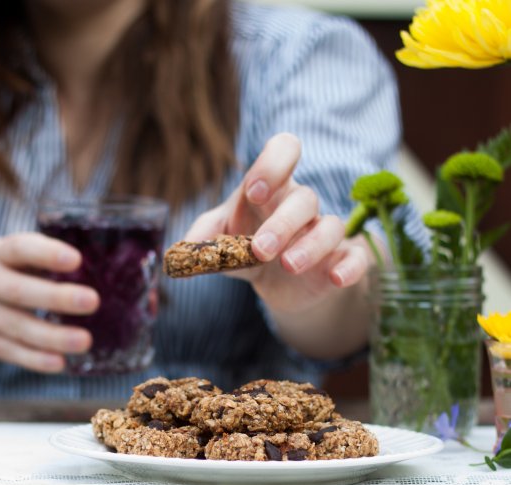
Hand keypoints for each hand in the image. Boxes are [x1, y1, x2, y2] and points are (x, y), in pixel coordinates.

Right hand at [0, 233, 99, 372]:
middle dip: (56, 298)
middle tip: (93, 301)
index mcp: (1, 253)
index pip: (20, 248)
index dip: (46, 253)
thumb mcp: (29, 258)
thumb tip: (125, 270)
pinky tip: (60, 363)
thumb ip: (61, 259)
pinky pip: (11, 352)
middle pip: (18, 291)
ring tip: (85, 341)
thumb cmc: (19, 273)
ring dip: (52, 336)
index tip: (76, 259)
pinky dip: (36, 359)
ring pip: (17, 326)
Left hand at [185, 133, 369, 313]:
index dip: (273, 164)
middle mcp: (301, 206)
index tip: (253, 191)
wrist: (281, 283)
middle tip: (260, 249)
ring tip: (289, 266)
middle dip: (282, 222)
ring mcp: (324, 232)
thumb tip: (179, 252)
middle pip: (304, 198)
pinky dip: (350, 265)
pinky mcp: (342, 259)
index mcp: (272, 189)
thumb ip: (203, 238)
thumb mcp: (224, 240)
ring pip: (331, 226)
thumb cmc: (249, 248)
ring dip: (311, 245)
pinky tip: (335, 278)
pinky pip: (358, 256)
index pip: (284, 149)